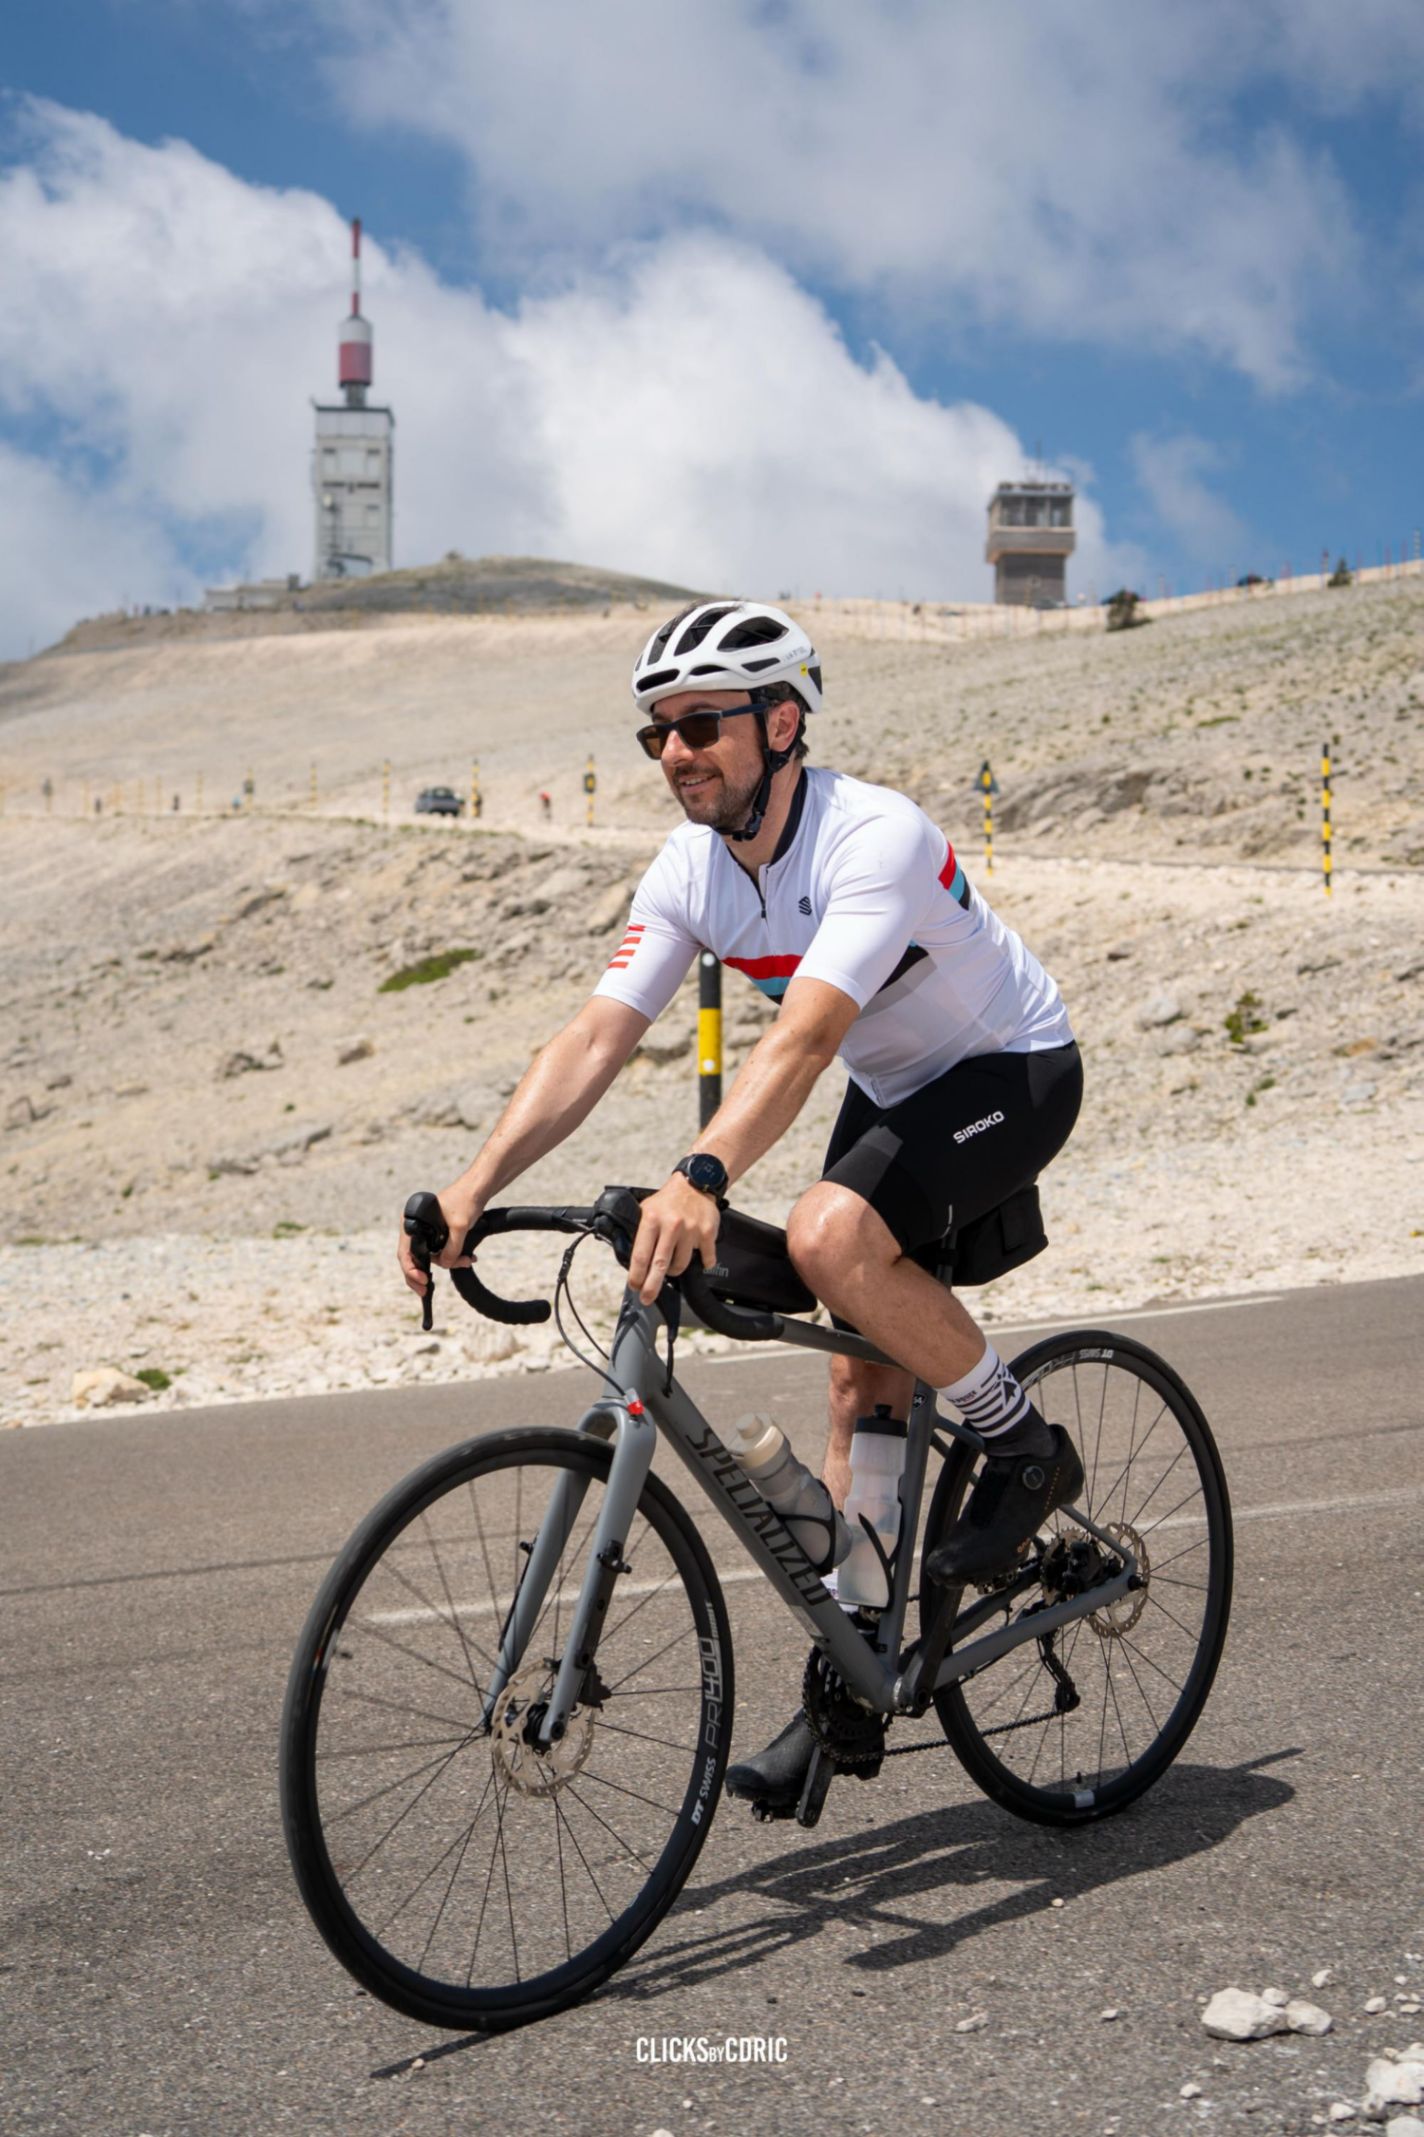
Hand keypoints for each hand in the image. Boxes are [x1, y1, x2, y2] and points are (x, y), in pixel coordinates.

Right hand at [396, 1186, 482, 1299]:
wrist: (478, 1188)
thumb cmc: (465, 1200)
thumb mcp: (459, 1226)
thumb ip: (451, 1248)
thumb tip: (443, 1266)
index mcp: (413, 1222)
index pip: (405, 1252)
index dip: (411, 1270)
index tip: (423, 1281)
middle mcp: (417, 1228)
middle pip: (415, 1258)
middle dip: (424, 1274)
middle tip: (427, 1291)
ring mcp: (428, 1231)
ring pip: (432, 1256)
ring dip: (448, 1262)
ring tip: (465, 1262)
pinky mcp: (439, 1233)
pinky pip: (441, 1251)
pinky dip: (452, 1256)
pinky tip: (466, 1259)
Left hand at [628, 1176, 720, 1305]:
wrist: (695, 1184)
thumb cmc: (668, 1201)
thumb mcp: (646, 1210)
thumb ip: (640, 1232)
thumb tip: (632, 1262)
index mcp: (651, 1220)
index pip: (640, 1255)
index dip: (636, 1275)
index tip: (634, 1286)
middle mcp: (671, 1225)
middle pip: (660, 1265)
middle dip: (652, 1286)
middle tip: (647, 1298)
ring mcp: (691, 1230)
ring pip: (681, 1265)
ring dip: (675, 1270)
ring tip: (672, 1264)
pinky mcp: (708, 1233)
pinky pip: (705, 1260)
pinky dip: (702, 1263)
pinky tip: (698, 1257)